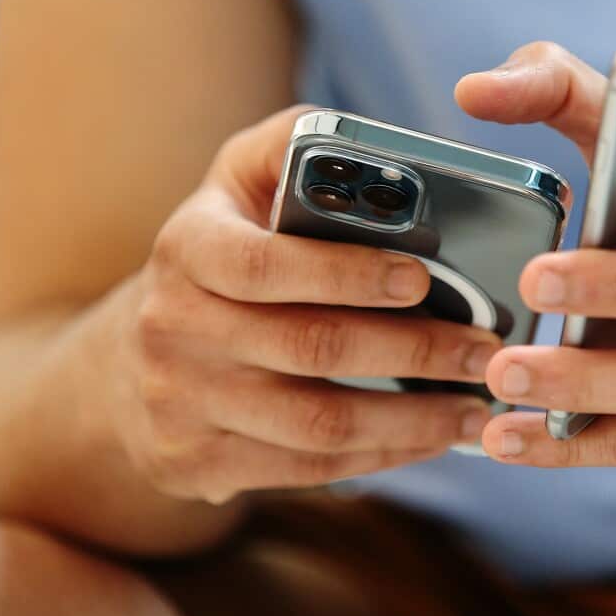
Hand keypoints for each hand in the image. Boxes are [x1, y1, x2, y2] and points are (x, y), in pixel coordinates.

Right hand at [116, 106, 499, 502]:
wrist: (130, 360)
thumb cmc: (217, 254)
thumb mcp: (235, 182)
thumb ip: (295, 145)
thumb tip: (379, 144)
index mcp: (188, 248)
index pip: (267, 264)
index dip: (348, 273)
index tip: (422, 277)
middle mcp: (173, 329)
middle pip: (310, 348)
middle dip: (414, 352)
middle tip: (485, 350)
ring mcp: (181, 405)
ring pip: (317, 424)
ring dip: (411, 420)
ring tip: (475, 409)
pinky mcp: (196, 465)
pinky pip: (307, 470)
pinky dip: (381, 457)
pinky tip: (430, 440)